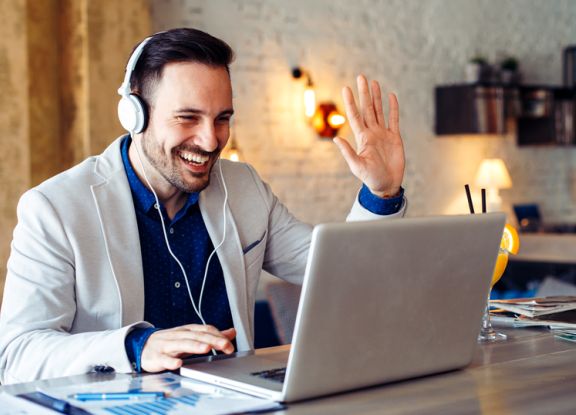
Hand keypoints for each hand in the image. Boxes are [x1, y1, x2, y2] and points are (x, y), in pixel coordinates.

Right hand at [141, 325, 235, 371]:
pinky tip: (178, 364)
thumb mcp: (191, 336)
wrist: (143, 346)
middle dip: (212, 340)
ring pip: (182, 344)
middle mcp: (179, 336)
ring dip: (194, 346)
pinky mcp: (157, 356)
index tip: (230, 344)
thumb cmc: (171, 342)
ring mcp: (167, 345)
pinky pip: (164, 359)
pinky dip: (171, 361)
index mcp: (188, 331)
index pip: (205, 330)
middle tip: (225, 345)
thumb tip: (232, 332)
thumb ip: (212, 335)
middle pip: (197, 336)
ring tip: (206, 348)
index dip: (218, 336)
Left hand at [333, 75, 404, 197]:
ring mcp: (383, 134)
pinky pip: (394, 119)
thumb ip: (347, 152)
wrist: (386, 185)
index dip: (351, 102)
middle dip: (364, 93)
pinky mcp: (395, 138)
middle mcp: (371, 133)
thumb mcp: (357, 166)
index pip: (355, 116)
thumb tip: (335, 139)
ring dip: (376, 97)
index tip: (346, 88)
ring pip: (379, 111)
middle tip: (361, 77)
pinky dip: (393, 108)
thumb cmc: (370, 178)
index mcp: (362, 138)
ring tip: (373, 82)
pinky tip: (391, 96)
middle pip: (367, 109)